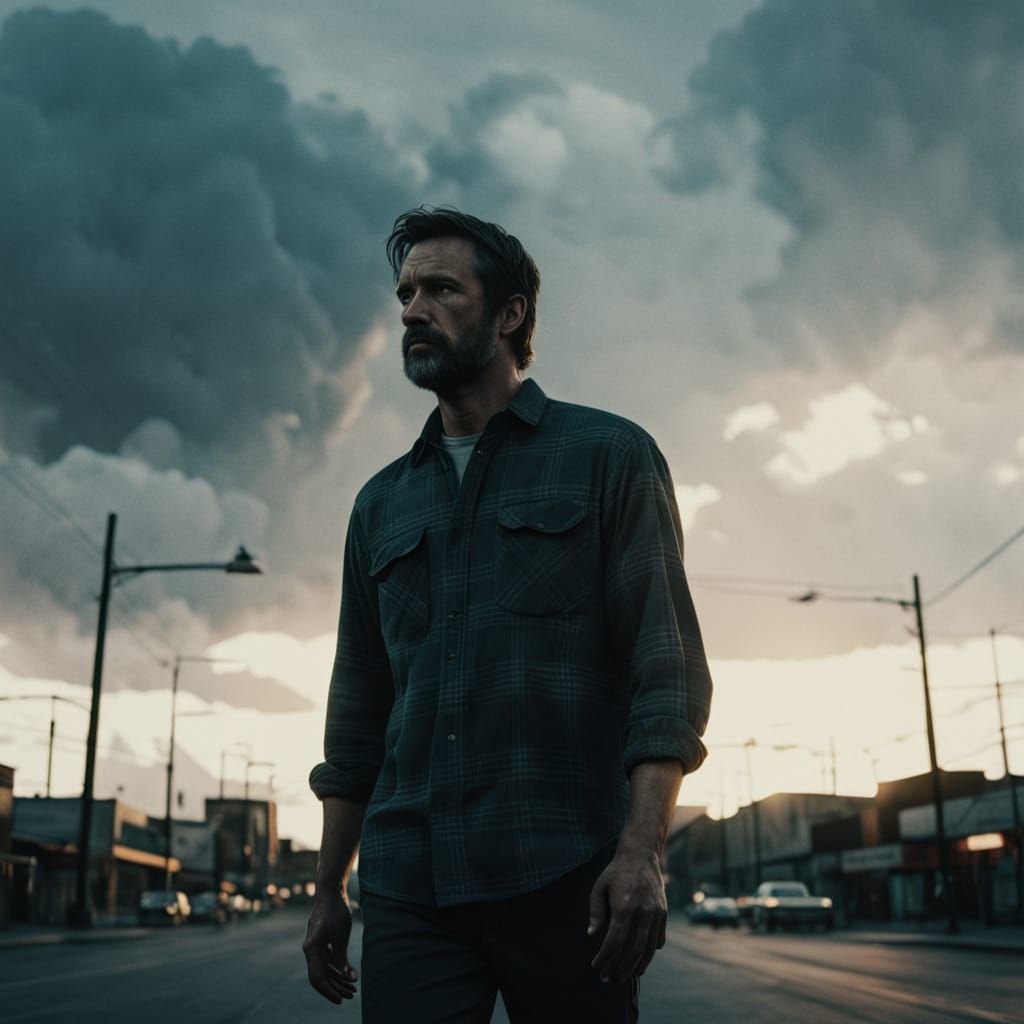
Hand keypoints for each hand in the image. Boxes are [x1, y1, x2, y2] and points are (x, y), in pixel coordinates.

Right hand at [303, 893, 357, 1003]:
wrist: (330, 892)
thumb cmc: (335, 910)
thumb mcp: (340, 934)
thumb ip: (341, 957)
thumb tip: (349, 978)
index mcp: (311, 948)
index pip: (317, 978)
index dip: (328, 991)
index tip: (340, 1000)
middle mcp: (310, 950)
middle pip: (321, 976)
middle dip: (336, 988)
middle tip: (352, 995)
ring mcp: (315, 947)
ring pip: (324, 970)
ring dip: (338, 980)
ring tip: (353, 988)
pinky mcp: (321, 943)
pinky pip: (327, 961)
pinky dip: (337, 970)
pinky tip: (348, 975)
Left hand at [587, 845, 666, 982]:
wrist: (641, 854)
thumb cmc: (616, 872)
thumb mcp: (600, 887)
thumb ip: (596, 911)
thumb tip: (591, 934)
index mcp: (623, 905)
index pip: (614, 941)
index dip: (605, 957)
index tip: (596, 966)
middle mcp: (642, 911)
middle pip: (633, 949)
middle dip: (621, 967)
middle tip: (611, 978)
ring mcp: (656, 912)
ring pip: (648, 948)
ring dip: (638, 965)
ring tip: (628, 974)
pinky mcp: (663, 912)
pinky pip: (658, 938)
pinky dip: (649, 952)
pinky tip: (640, 960)